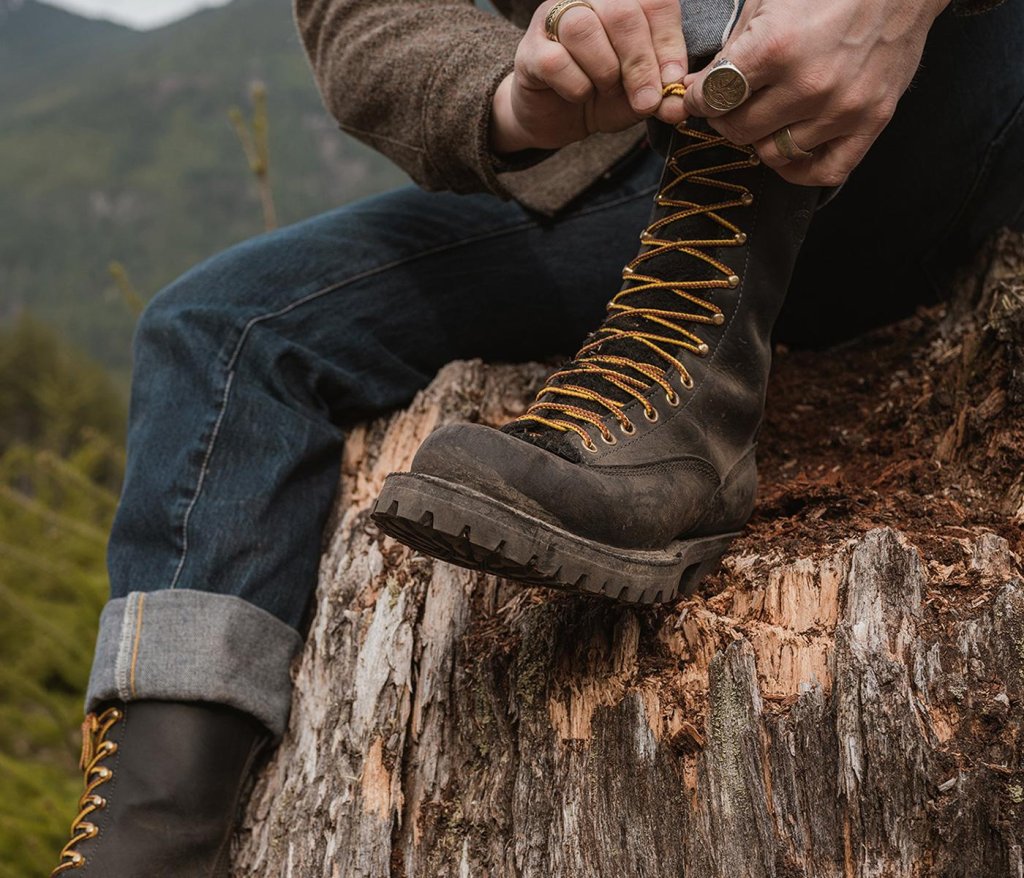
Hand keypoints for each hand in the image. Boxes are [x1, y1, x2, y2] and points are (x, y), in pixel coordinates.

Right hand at [490, 0, 689, 154]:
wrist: (556, 117)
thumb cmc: (601, 94)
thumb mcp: (638, 95)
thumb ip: (660, 95)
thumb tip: (678, 106)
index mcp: (621, 1)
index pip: (655, 2)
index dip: (669, 41)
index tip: (674, 80)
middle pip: (622, 13)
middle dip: (640, 62)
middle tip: (647, 100)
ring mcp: (554, 18)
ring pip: (585, 28)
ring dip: (605, 70)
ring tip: (606, 89)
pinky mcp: (530, 49)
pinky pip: (557, 61)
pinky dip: (576, 86)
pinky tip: (579, 95)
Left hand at [682, 0, 949, 186]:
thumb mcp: (768, 1)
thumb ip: (729, 50)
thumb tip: (694, 89)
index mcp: (776, 46)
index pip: (714, 97)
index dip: (698, 99)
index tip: (700, 96)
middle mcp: (809, 84)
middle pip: (739, 130)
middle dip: (725, 118)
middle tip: (731, 105)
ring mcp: (842, 108)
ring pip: (773, 153)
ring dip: (761, 139)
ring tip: (765, 117)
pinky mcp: (872, 122)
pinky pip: (824, 172)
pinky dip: (798, 169)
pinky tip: (788, 150)